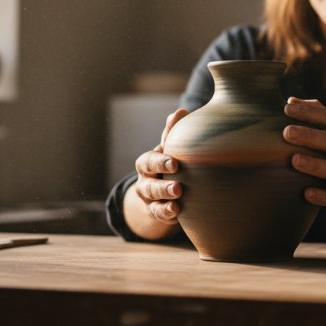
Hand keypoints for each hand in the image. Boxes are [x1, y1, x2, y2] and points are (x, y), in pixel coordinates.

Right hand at [131, 108, 188, 225]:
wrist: (160, 190)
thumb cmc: (167, 163)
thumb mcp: (168, 149)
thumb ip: (172, 133)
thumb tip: (181, 110)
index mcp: (147, 163)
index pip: (149, 161)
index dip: (160, 162)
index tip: (175, 164)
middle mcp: (144, 181)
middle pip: (149, 184)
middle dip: (162, 186)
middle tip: (178, 187)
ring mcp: (148, 199)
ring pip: (153, 201)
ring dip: (165, 200)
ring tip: (178, 200)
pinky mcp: (155, 212)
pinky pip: (158, 215)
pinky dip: (166, 213)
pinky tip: (177, 212)